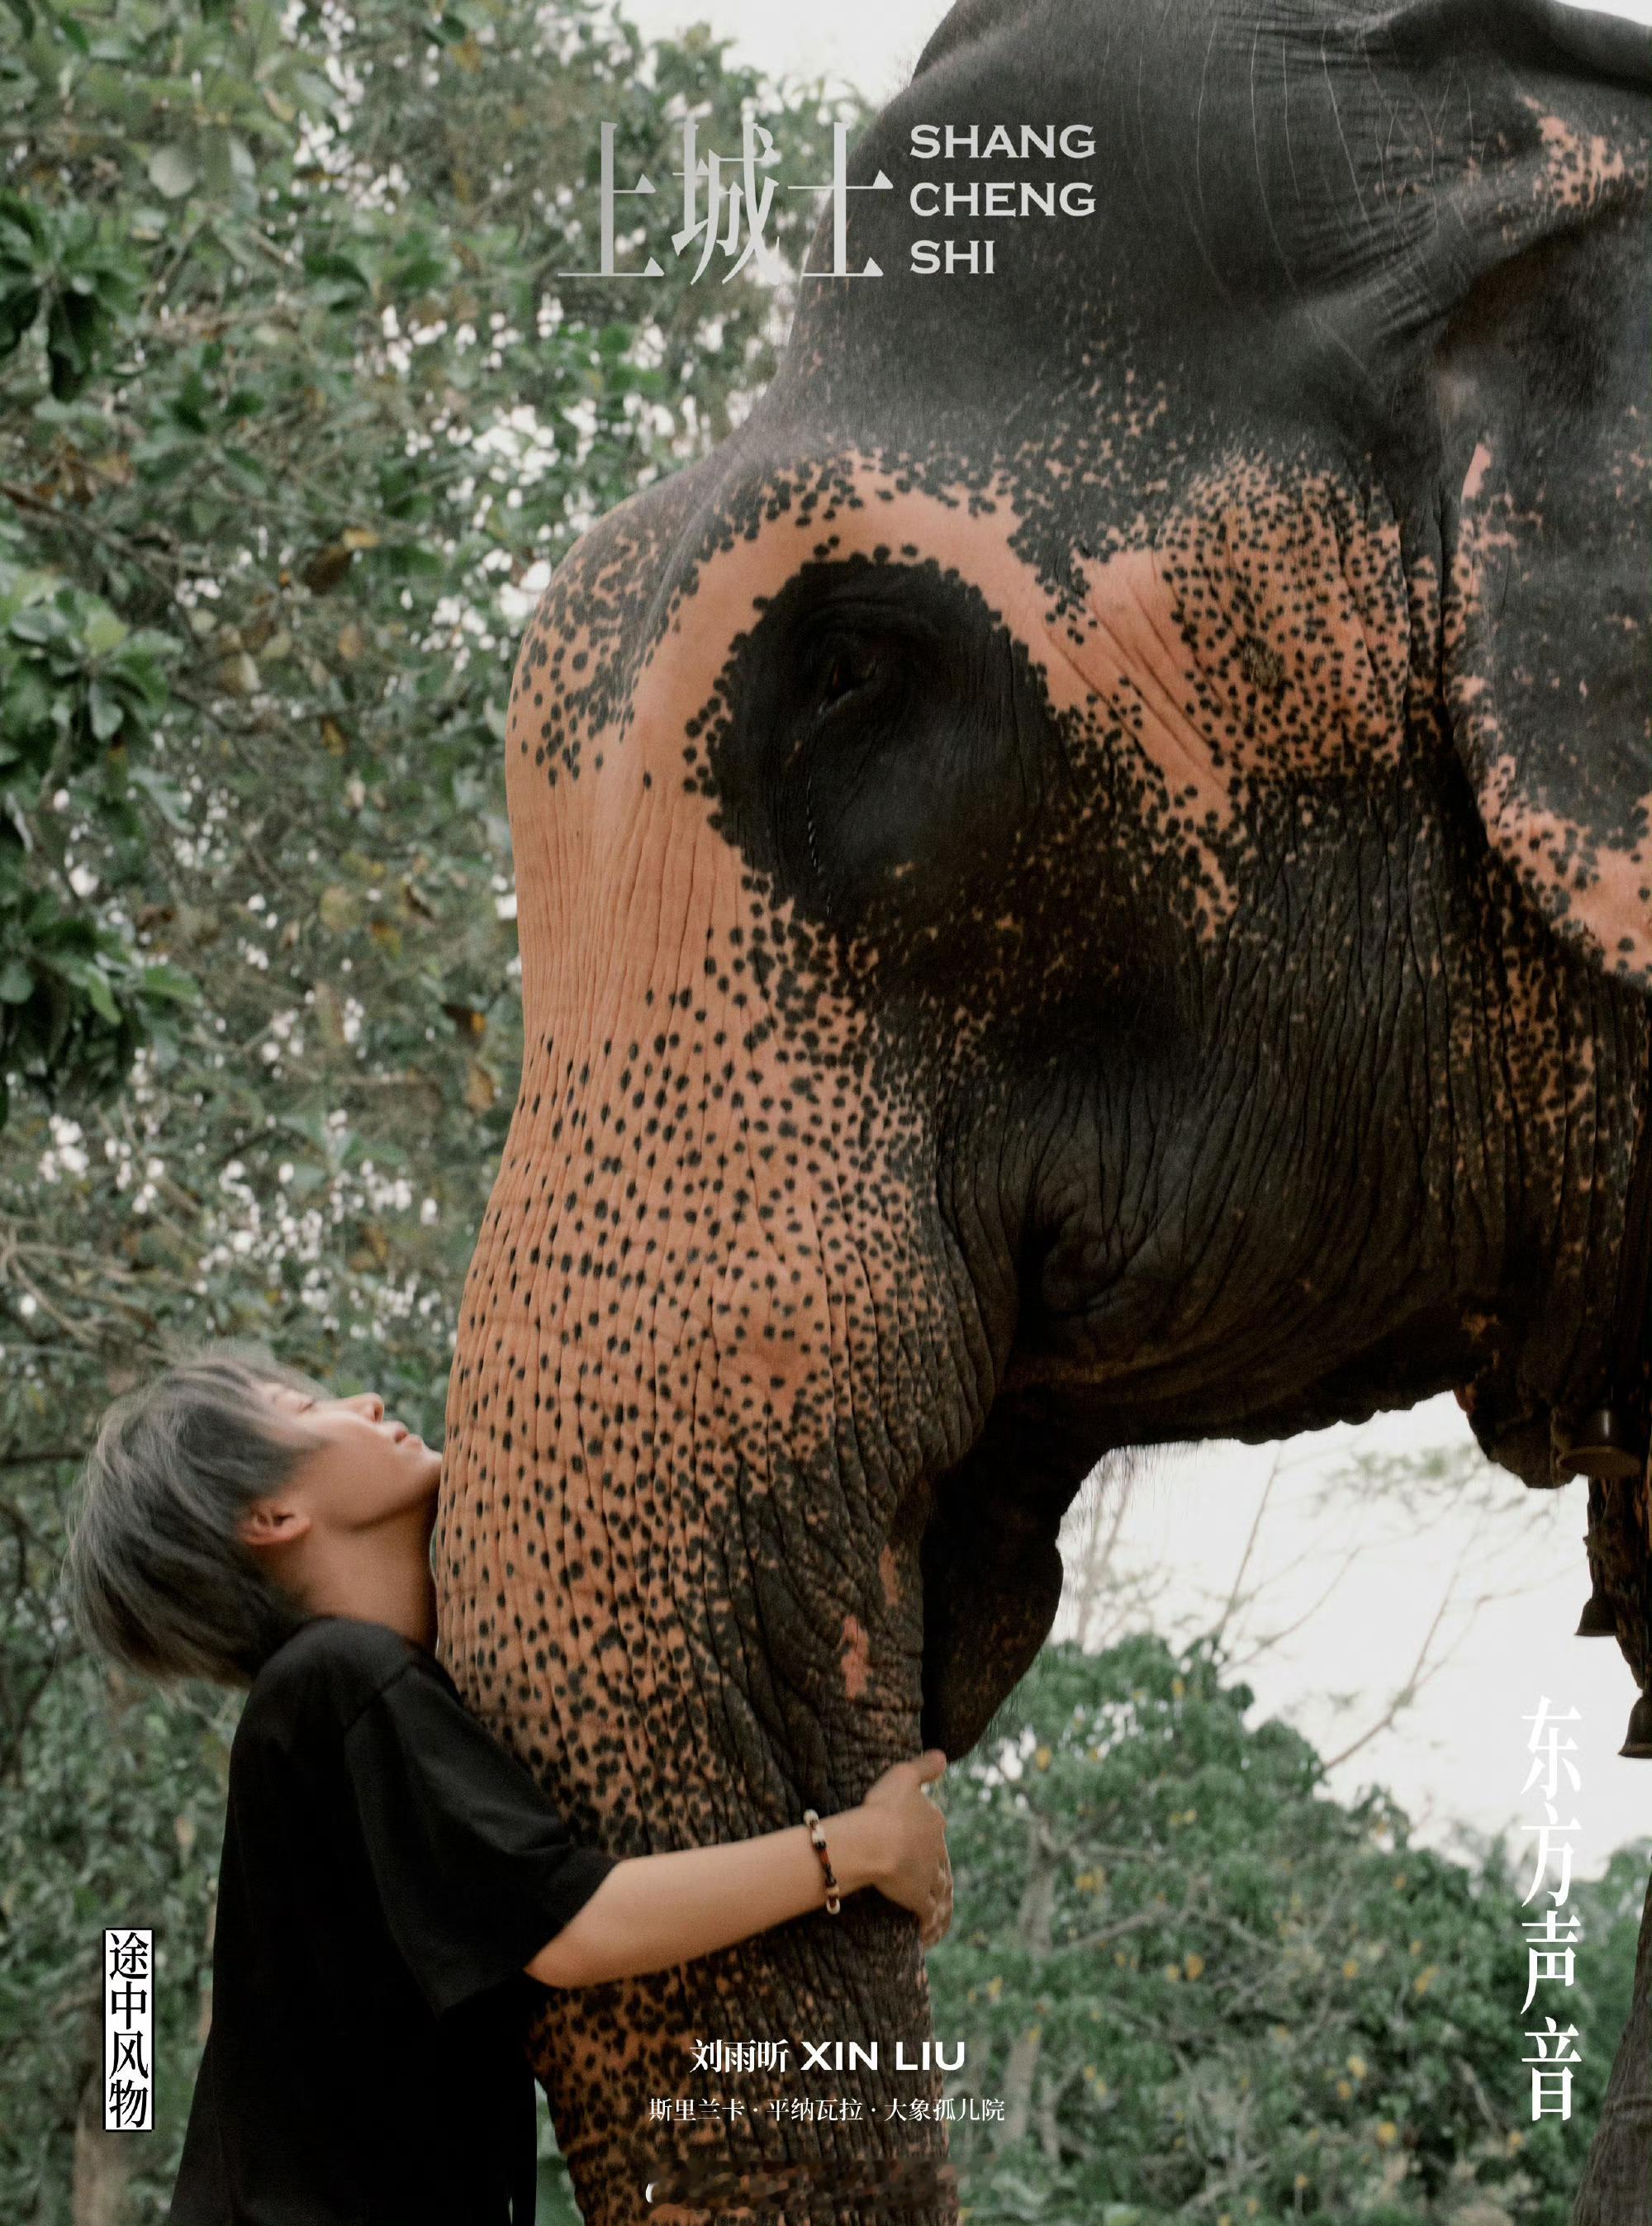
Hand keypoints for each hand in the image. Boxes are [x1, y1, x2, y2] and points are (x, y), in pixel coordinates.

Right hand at [860, 1749, 951, 1945]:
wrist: (875, 1841)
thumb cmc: (883, 1807)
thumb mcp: (903, 1775)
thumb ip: (924, 1767)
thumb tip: (943, 1756)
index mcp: (934, 1822)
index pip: (935, 1831)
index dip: (929, 1840)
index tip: (921, 1847)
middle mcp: (936, 1850)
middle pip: (940, 1862)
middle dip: (938, 1873)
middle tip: (934, 1885)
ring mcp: (929, 1875)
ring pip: (940, 1890)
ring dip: (940, 1901)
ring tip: (937, 1914)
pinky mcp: (920, 1898)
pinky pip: (928, 1914)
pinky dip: (930, 1924)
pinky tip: (928, 1934)